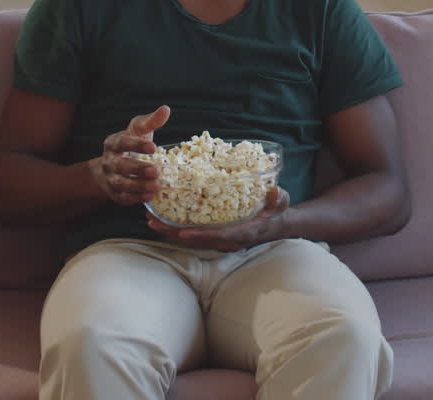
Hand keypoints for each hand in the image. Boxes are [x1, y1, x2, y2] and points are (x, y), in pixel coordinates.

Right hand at [89, 105, 169, 205]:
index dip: (137, 146)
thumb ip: (150, 121)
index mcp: (113, 143)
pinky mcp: (115, 194)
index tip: (153, 147)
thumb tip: (165, 109)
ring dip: (138, 185)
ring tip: (156, 185)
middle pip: (120, 166)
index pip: (123, 143)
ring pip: (121, 184)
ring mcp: (110, 178)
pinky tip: (149, 196)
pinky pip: (123, 198)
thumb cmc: (130, 144)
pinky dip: (136, 198)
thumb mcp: (138, 131)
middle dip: (138, 169)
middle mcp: (109, 161)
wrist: (111, 167)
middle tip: (156, 171)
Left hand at [148, 186, 290, 251]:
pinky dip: (178, 230)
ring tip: (151, 221)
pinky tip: (163, 221)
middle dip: (175, 233)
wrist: (275, 225)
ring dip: (172, 232)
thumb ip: (279, 199)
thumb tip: (275, 192)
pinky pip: (194, 235)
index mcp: (243, 232)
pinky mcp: (216, 236)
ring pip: (193, 239)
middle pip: (198, 240)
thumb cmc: (276, 212)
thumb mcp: (281, 203)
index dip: (201, 236)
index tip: (182, 233)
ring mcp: (221, 240)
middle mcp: (229, 240)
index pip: (220, 236)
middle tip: (154, 222)